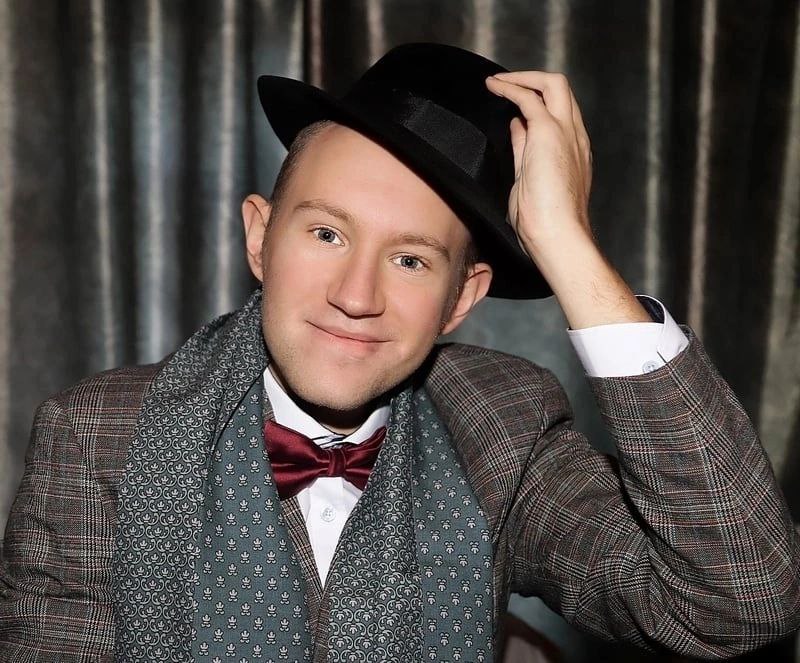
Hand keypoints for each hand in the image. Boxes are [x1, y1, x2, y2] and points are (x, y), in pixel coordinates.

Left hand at [485, 71, 650, 328]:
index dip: (537, 108)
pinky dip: (511, 86)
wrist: (557, 233)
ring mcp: (565, 133)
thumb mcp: (530, 181)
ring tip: (497, 82)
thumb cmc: (544, 223)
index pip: (559, 117)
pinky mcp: (548, 132)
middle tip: (506, 85)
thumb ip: (526, 153)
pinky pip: (529, 97)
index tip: (515, 110)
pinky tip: (493, 86)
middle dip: (534, 82)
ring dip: (524, 78)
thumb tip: (516, 129)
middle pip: (562, 93)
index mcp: (574, 153)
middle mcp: (575, 137)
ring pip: (554, 85)